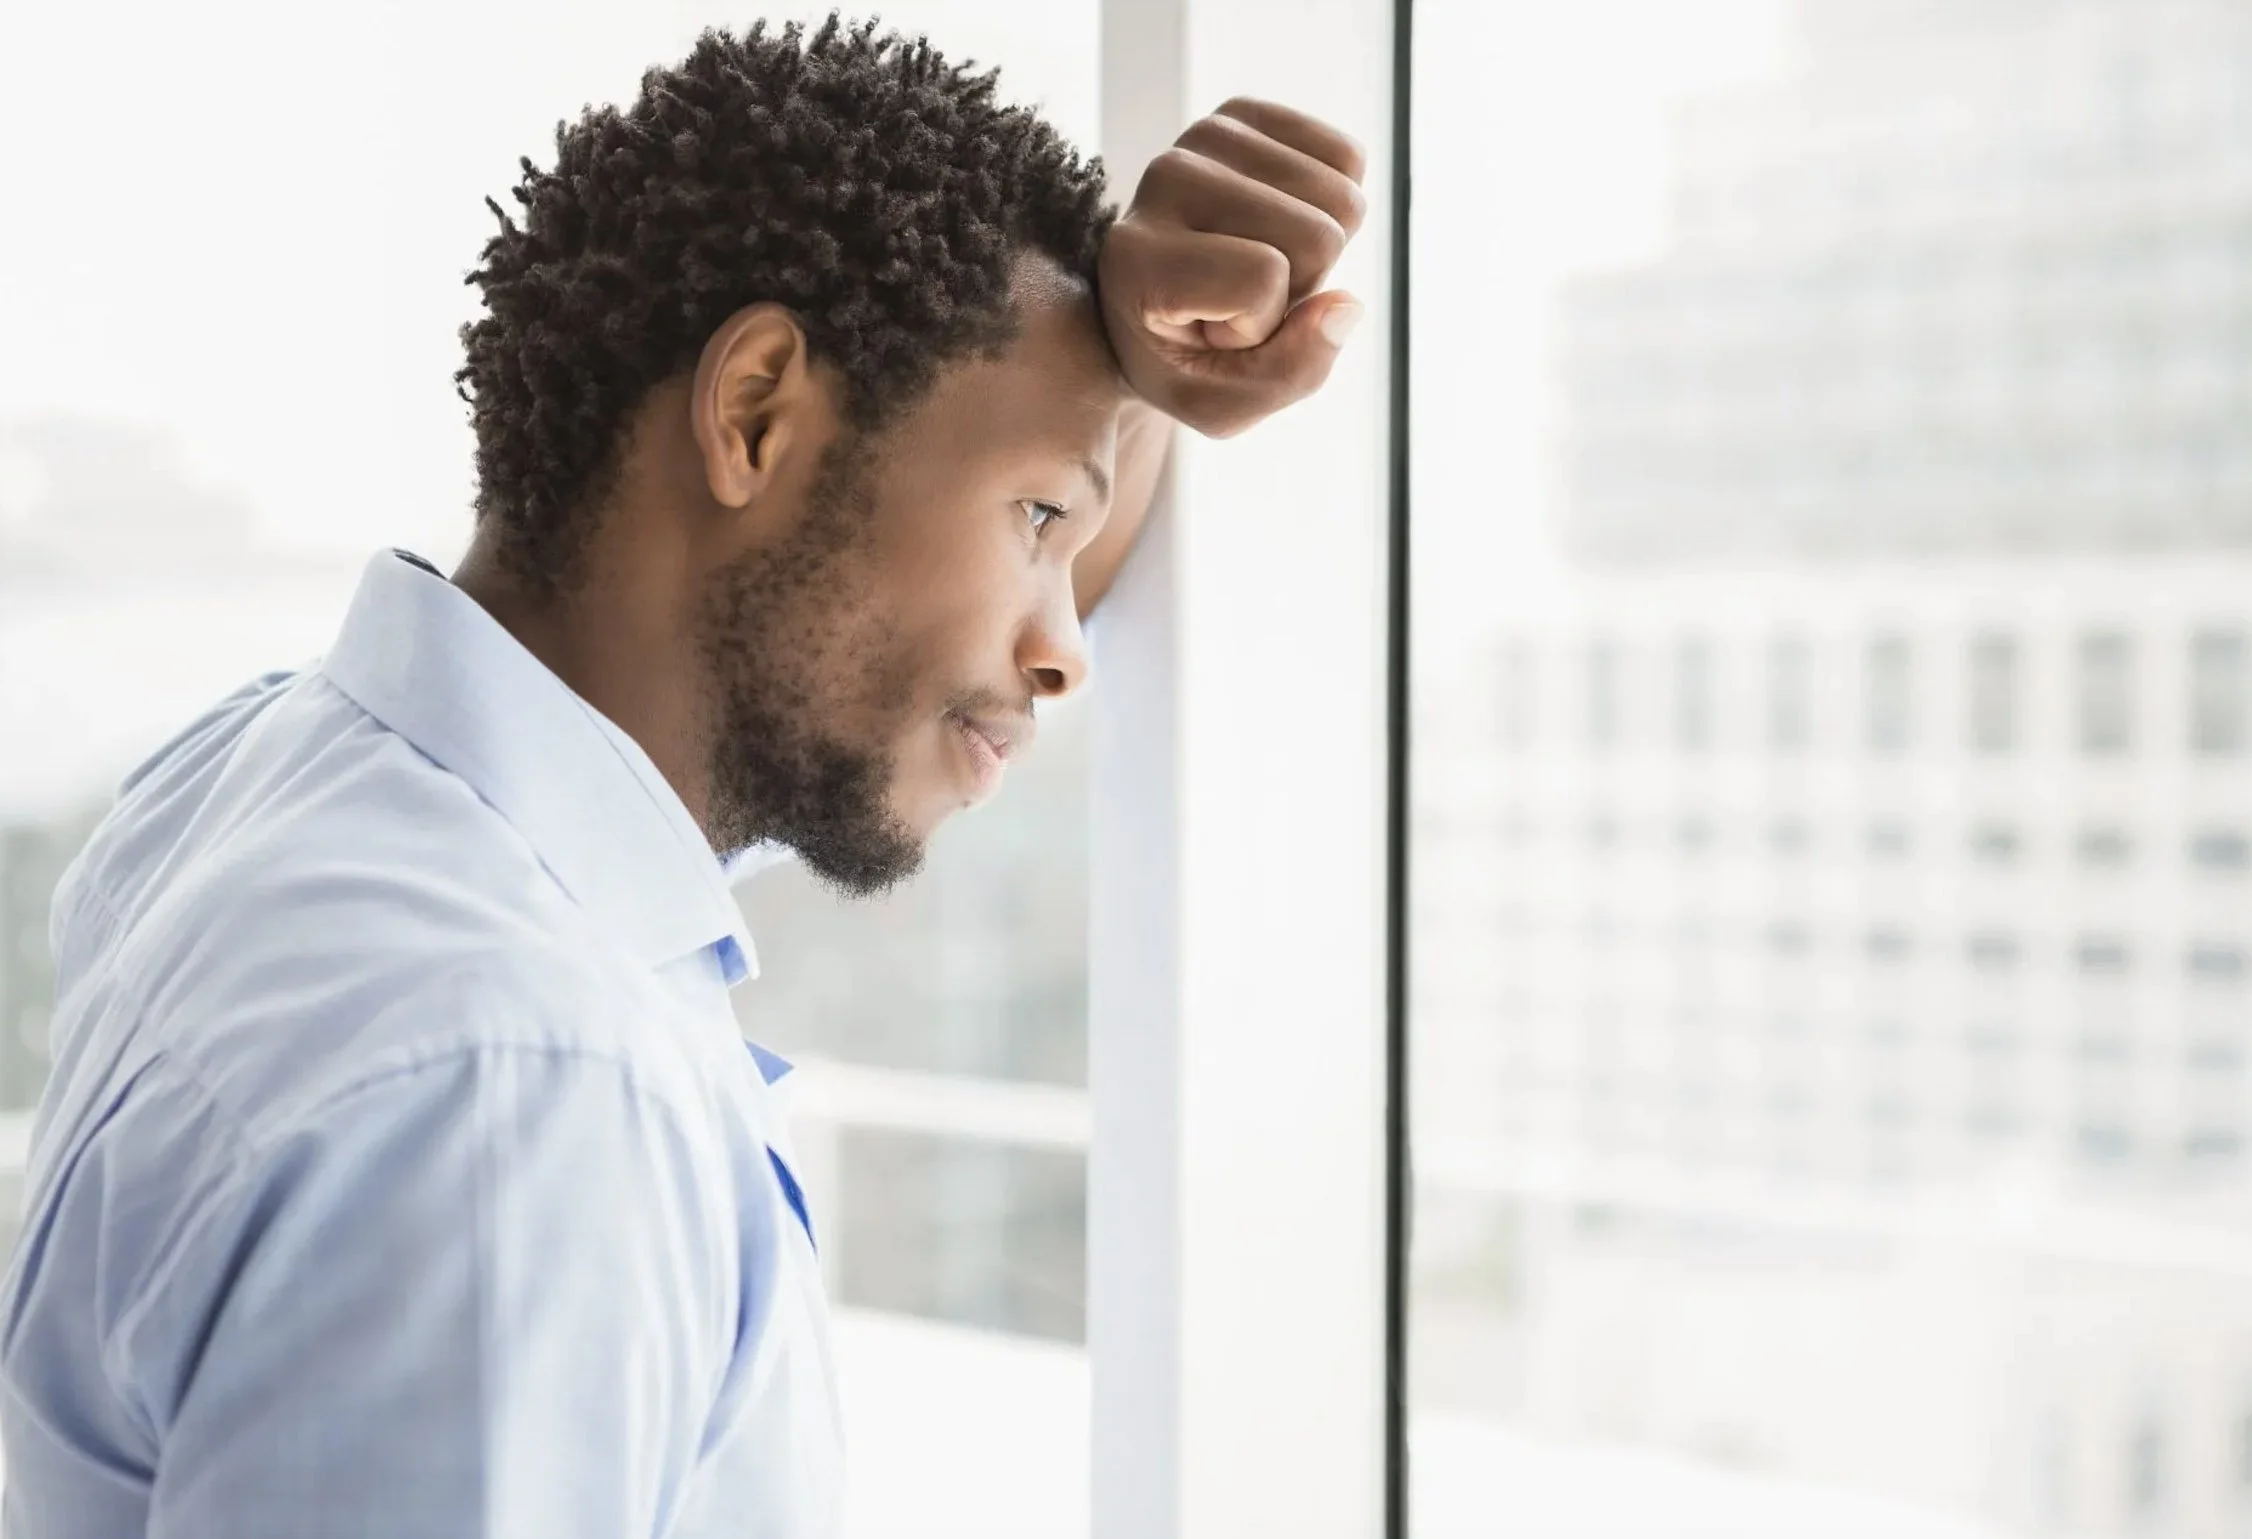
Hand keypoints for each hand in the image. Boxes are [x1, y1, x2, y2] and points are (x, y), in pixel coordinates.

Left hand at [1097, 99, 1368, 439]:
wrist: (1155, 306)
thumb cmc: (1188, 362)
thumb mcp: (1224, 405)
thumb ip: (1288, 374)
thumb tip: (1347, 304)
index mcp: (1137, 257)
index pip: (1261, 278)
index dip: (1261, 325)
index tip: (1214, 333)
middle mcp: (1162, 179)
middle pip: (1316, 237)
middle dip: (1299, 287)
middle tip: (1241, 298)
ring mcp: (1202, 137)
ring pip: (1341, 197)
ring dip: (1315, 249)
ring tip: (1254, 263)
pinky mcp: (1242, 113)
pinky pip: (1348, 157)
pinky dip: (1334, 204)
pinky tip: (1280, 223)